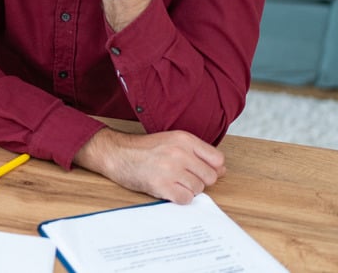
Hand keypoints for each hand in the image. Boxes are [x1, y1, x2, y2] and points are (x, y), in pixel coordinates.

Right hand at [74, 127, 225, 204]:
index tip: (200, 170)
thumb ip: (197, 153)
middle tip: (182, 177)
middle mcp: (180, 153)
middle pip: (210, 177)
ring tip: (172, 181)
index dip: (212, 168)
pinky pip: (186, 199)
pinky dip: (179, 198)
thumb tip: (221, 170)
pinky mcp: (162, 185)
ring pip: (198, 189)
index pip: (217, 159)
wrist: (116, 153)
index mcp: (184, 139)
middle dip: (199, 181)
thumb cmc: (143, 148)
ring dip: (187, 189)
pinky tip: (168, 189)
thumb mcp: (171, 141)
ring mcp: (171, 169)